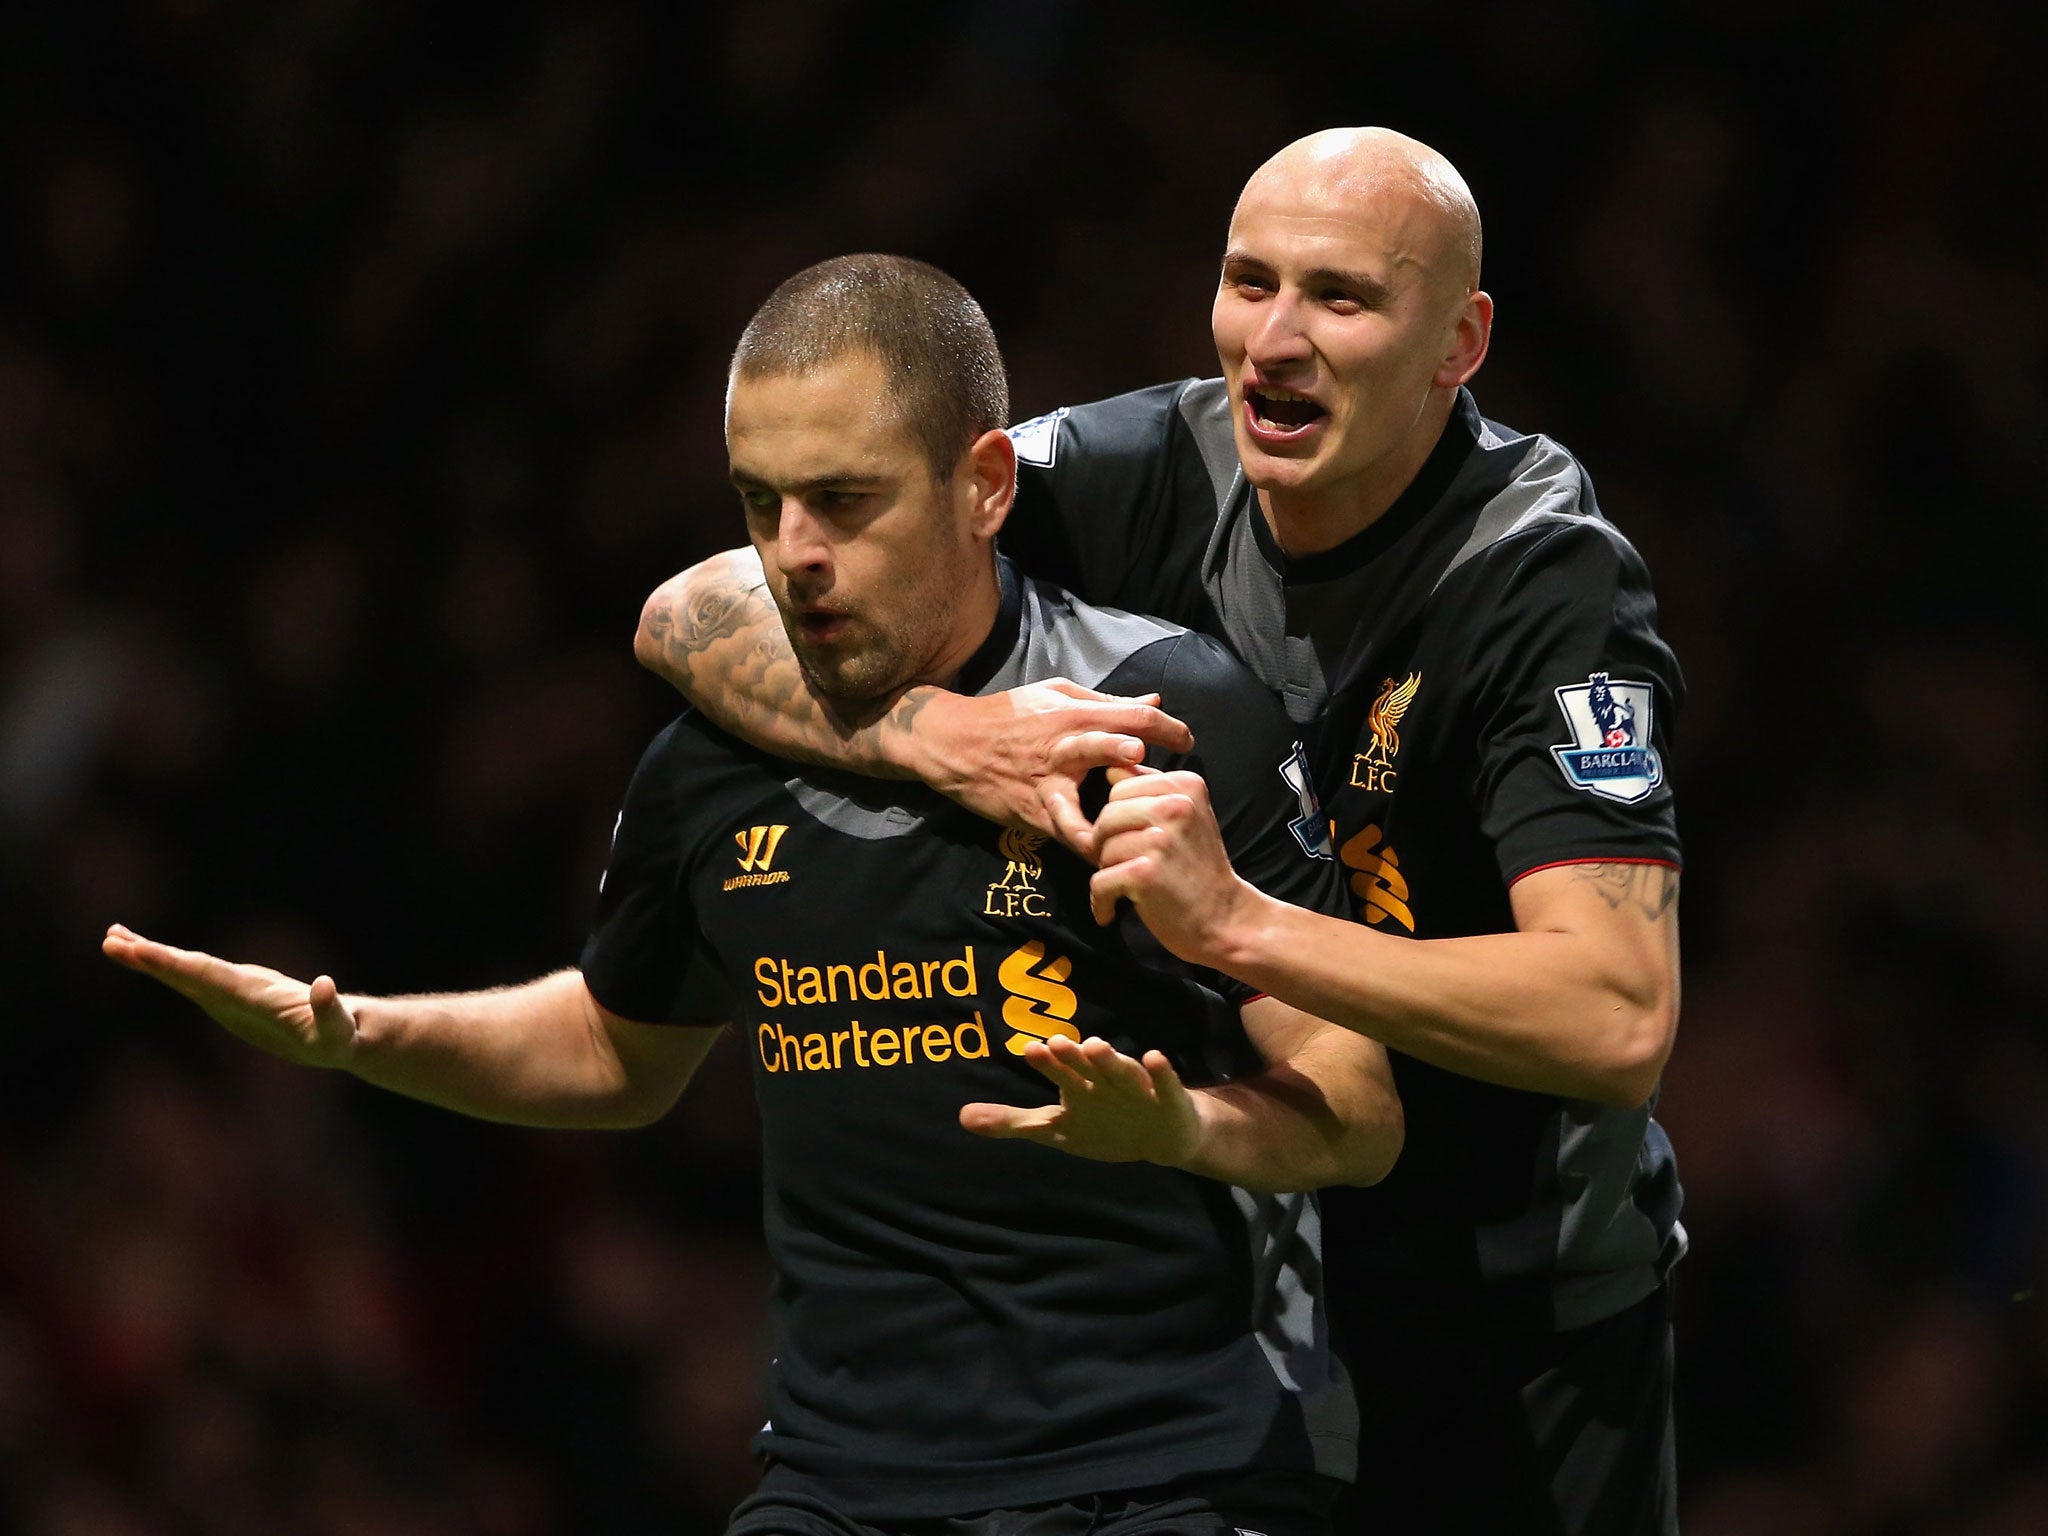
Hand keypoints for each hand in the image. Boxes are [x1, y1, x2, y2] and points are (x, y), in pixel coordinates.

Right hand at [101, 924, 358, 1069]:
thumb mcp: (337, 1029)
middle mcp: (240, 985)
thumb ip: (330, 1011)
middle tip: (112, 940)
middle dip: (153, 957)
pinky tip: (140, 956)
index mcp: (256, 992)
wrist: (340, 1027)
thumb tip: (326, 986)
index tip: (144, 951)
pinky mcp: (227, 998)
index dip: (177, 965)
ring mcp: (232, 990)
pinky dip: (165, 968)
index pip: (210, 975)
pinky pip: (189, 980)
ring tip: (112, 940)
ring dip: (151, 957)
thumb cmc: (338, 1033)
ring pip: (185, 970)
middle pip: (190, 968)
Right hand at [913, 681, 1192, 834]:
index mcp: (1073, 715)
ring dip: (1114, 823)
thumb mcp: (1057, 695)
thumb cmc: (1010, 715)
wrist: (954, 744)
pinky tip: (1111, 854)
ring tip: (1139, 836)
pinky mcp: (1033, 815)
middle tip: (1174, 785)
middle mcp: (1062, 749)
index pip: (1135, 717)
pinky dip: (1089, 847)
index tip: (1187, 743)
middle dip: (1150, 766)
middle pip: (1115, 751)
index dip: (1170, 729)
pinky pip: (1066, 837)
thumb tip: (1155, 702)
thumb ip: (1107, 702)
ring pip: (1085, 811)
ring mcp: (1046, 787)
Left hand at [959, 1035, 1200, 1167]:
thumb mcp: (1056, 1129)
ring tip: (1095, 1044)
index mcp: (1079, 1085)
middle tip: (1056, 1042)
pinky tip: (1154, 1057)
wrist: (1163, 1136)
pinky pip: (1165, 1084)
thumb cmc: (1103, 1123)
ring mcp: (1136, 1088)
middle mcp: (1104, 1080)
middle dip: (1072, 1056)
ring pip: (1121, 1070)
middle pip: (1087, 1066)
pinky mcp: (1167, 1098)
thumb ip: (1012, 1122)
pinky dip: (1160, 1073)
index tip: (1030, 1048)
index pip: (1059, 1072)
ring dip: (1109, 1058)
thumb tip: (961, 1117)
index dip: (1047, 1062)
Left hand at [1086, 770, 1255, 964]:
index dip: (1119, 819)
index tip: (1138, 841)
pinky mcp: (1146, 873)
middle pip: (1106, 815)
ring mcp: (1161, 839)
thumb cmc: (1197, 868)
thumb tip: (1110, 769)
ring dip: (1109, 873)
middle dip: (1108, 844)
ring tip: (1133, 886)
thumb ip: (1149, 791)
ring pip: (1100, 848)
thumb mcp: (1184, 817)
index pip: (1119, 787)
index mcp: (1185, 785)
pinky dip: (1101, 902)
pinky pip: (1099, 881)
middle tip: (1131, 866)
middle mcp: (1176, 806)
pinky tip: (1113, 911)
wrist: (1224, 919)